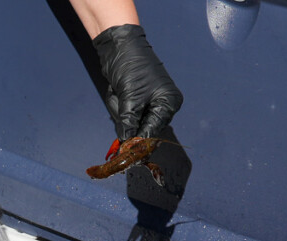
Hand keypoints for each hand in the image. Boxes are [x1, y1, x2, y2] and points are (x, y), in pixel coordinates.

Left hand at [93, 24, 182, 139]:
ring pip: (132, 120)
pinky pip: (126, 112)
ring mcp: (150, 101)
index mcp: (168, 103)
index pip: (153, 130)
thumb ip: (129, 122)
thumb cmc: (131, 66)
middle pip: (143, 127)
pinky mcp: (138, 98)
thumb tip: (126, 140)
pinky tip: (117, 90)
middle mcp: (163, 104)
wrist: (119, 46)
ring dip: (120, 109)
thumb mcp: (130, 97)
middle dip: (127, 119)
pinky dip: (118, 104)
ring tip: (119, 91)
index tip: (125, 148)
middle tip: (121, 101)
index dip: (138, 140)